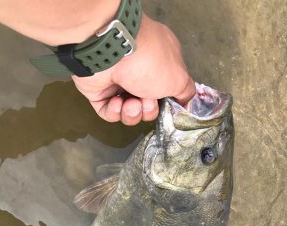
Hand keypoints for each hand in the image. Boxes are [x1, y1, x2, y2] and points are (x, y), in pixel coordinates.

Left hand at [72, 14, 195, 125]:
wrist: (112, 52)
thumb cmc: (150, 61)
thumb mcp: (179, 78)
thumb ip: (186, 92)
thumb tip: (187, 102)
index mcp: (160, 63)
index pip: (166, 90)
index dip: (167, 102)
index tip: (168, 106)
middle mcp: (139, 71)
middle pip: (148, 106)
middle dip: (149, 110)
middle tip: (145, 101)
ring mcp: (118, 81)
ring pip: (129, 112)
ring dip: (132, 113)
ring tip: (130, 103)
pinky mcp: (99, 91)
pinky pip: (109, 113)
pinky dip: (115, 112)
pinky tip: (116, 102)